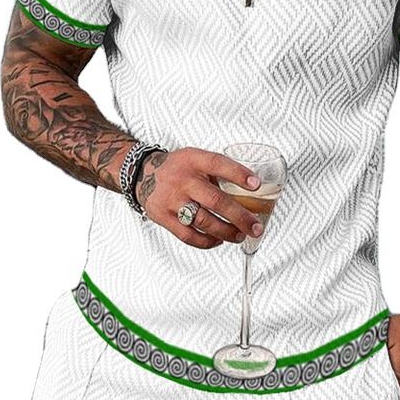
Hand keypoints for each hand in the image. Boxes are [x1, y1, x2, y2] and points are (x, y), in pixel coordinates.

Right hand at [133, 147, 264, 248]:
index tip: (256, 185)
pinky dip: (207, 241)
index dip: (238, 174)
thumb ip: (217, 172)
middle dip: (240, 216)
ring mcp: (172, 200)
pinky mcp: (164, 217)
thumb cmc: (178, 168)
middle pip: (215, 200)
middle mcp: (182, 180)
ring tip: (240, 235)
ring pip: (204, 221)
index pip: (218, 164)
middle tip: (255, 227)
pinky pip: (189, 236)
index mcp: (193, 161)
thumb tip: (250, 190)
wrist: (143, 174)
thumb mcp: (195, 158)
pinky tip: (219, 240)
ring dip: (227, 232)